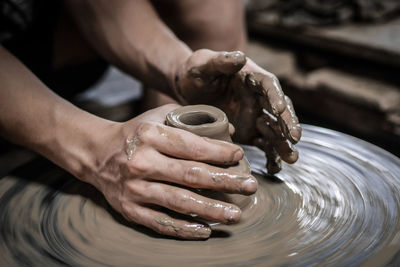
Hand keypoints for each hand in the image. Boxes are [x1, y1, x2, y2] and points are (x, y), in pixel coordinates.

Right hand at [88, 104, 257, 238]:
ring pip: (179, 201)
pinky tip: (205, 230)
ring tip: (235, 214)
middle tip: (250, 186)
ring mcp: (134, 188)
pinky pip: (160, 222)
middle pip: (191, 175)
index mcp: (151, 136)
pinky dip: (184, 229)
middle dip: (225, 182)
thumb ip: (191, 118)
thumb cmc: (135, 134)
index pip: (192, 146)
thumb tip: (229, 129)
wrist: (96, 153)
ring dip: (210, 209)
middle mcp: (142, 162)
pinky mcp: (129, 209)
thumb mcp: (158, 116)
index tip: (238, 157)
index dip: (219, 153)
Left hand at [173, 49, 301, 173]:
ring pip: (275, 130)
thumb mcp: (202, 64)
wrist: (186, 91)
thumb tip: (239, 57)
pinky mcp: (249, 133)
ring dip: (284, 143)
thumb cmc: (195, 72)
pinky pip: (264, 145)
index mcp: (252, 77)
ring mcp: (255, 117)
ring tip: (291, 158)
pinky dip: (270, 157)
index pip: (268, 85)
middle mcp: (258, 98)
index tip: (279, 109)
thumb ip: (220, 61)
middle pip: (279, 110)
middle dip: (288, 123)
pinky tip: (274, 169)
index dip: (275, 96)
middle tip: (295, 138)